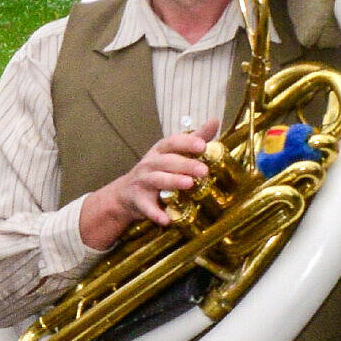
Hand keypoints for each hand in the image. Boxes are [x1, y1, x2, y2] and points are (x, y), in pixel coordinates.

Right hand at [79, 119, 216, 251]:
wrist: (126, 194)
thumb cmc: (157, 171)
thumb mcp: (173, 154)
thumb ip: (194, 139)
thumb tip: (215, 121)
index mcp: (160, 151)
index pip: (172, 142)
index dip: (186, 143)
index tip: (202, 145)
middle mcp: (150, 164)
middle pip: (166, 162)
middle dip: (185, 165)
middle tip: (204, 170)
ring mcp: (142, 182)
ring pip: (157, 180)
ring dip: (172, 182)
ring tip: (189, 184)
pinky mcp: (138, 201)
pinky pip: (146, 207)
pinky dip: (155, 213)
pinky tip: (166, 219)